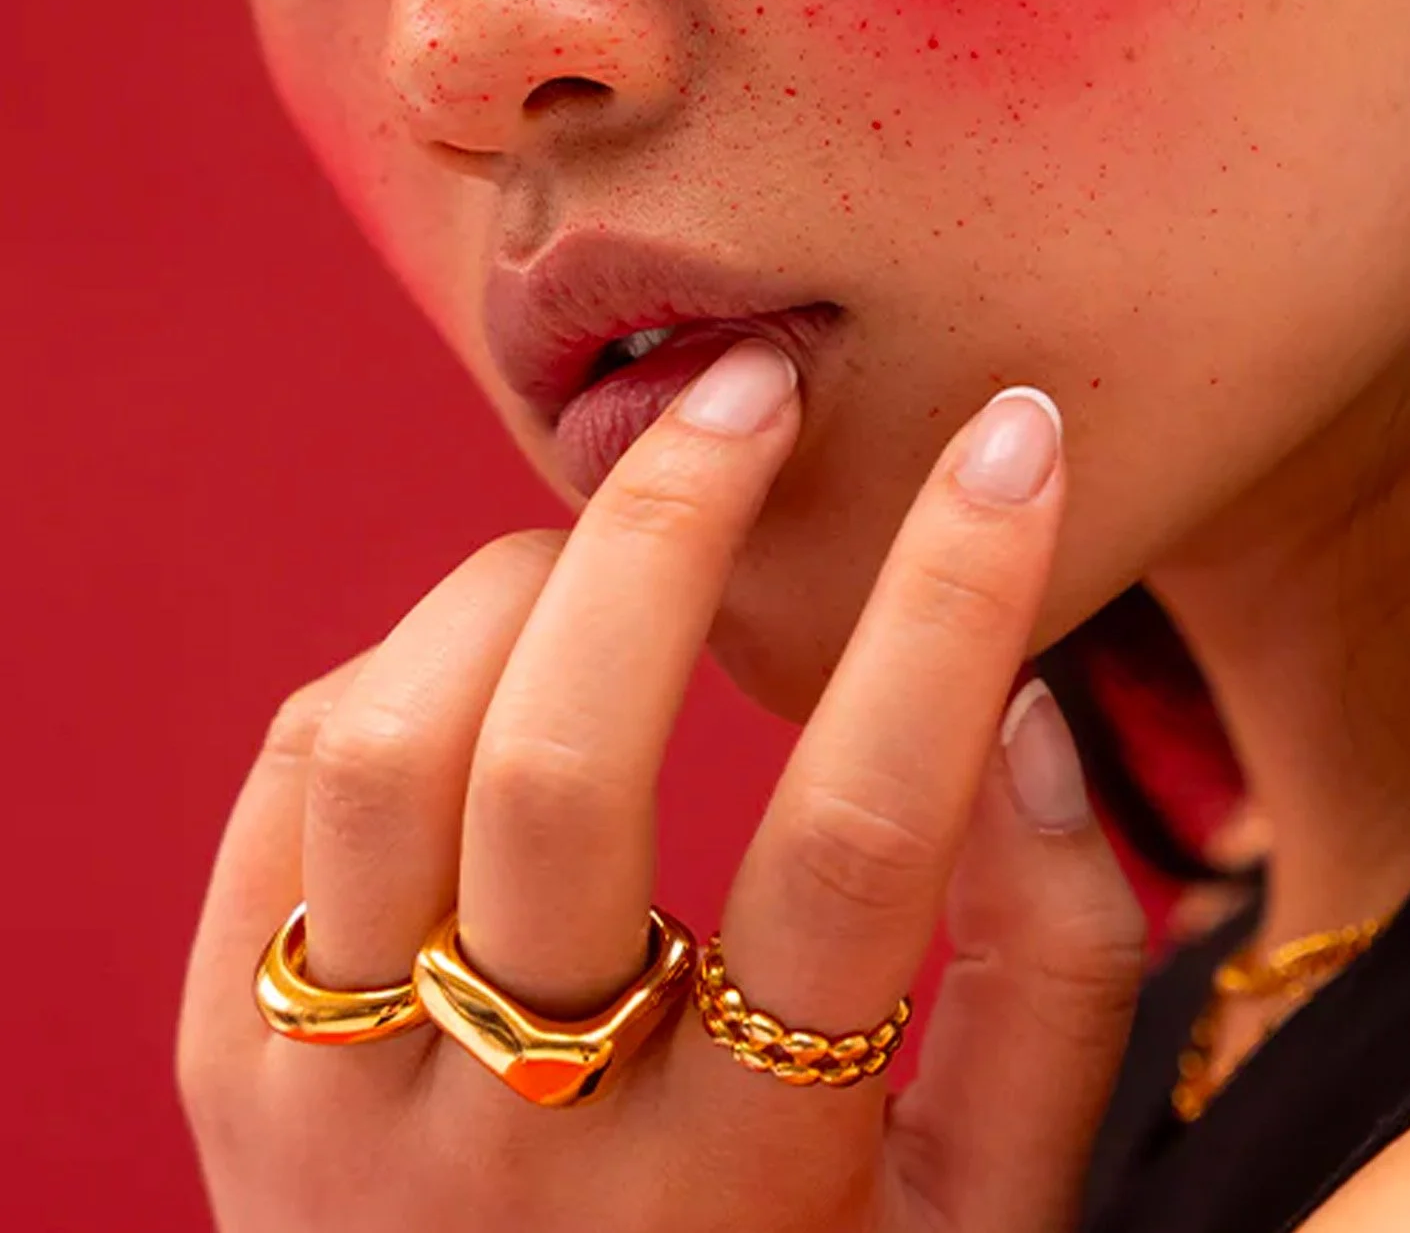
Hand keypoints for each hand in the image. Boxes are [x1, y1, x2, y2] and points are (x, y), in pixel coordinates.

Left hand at [178, 338, 1147, 1232]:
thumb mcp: (977, 1214)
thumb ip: (1045, 983)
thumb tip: (1018, 713)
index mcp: (745, 1187)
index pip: (858, 843)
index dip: (952, 607)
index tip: (1014, 440)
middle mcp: (516, 1154)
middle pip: (568, 762)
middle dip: (676, 521)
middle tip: (758, 389)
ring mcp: (338, 1115)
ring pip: (393, 747)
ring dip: (526, 585)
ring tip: (621, 543)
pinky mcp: (233, 1074)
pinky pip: (287, 785)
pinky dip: (406, 665)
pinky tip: (504, 664)